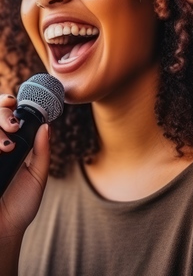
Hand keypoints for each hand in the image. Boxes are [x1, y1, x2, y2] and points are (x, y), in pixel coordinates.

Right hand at [0, 94, 49, 273]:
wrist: (4, 231)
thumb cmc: (20, 206)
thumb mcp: (37, 176)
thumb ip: (42, 152)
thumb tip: (47, 126)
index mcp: (8, 146)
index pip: (3, 116)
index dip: (6, 105)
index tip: (14, 104)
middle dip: (2, 113)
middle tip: (12, 127)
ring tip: (6, 144)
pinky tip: (0, 149)